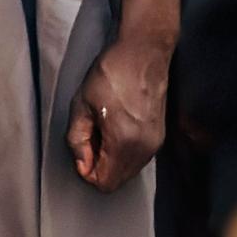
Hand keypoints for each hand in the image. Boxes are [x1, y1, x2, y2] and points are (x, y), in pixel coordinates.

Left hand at [68, 34, 170, 192]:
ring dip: (111, 159)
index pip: (106, 182)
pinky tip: (114, 127)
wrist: (143, 54)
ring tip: (101, 129)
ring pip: (129, 170)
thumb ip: (77, 139)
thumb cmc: (110, 74)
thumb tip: (82, 165)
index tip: (80, 149)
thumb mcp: (82, 104)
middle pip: (118, 180)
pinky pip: (138, 158)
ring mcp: (155, 144)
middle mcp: (145, 149)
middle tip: (89, 137)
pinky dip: (123, 152)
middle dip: (99, 166)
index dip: (87, 171)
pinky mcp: (159, 137)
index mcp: (124, 142)